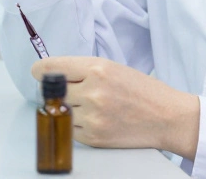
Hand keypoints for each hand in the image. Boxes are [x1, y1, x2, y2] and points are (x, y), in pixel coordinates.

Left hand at [31, 56, 199, 160]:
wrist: (167, 117)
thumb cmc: (142, 90)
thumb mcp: (113, 68)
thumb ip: (82, 70)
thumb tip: (52, 74)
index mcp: (98, 69)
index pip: (52, 68)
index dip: (40, 70)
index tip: (38, 73)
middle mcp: (93, 92)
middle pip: (54, 91)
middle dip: (57, 91)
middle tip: (68, 92)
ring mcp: (93, 116)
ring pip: (62, 111)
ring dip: (68, 109)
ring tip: (88, 106)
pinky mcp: (95, 137)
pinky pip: (72, 130)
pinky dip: (78, 125)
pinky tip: (95, 119)